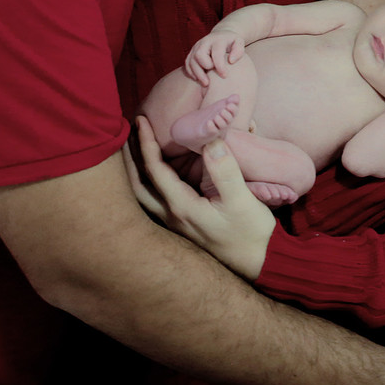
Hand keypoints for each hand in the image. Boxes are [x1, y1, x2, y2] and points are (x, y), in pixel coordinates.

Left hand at [122, 116, 274, 279]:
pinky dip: (149, 183)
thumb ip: (225, 170)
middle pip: (137, 186)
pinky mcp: (185, 227)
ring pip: (144, 196)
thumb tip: (210, 141)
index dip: (146, 143)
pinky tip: (157, 176)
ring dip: (136, 172)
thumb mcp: (242, 200)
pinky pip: (156, 202)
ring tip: (135, 151)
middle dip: (129, 158)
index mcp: (181, 208)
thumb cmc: (251, 234)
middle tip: (125, 133)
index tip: (140, 120)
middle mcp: (172, 218)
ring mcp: (176, 225)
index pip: (154, 171)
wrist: (259, 264)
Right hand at [184, 30, 244, 86]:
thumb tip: (231, 61)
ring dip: (197, 74)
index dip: (220, 66)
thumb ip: (238, 50)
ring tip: (206, 84)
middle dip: (205, 68)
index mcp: (217, 40)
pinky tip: (198, 79)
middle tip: (213, 78)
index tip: (225, 76)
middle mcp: (204, 42)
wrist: (221, 35)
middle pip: (199, 55)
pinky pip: (187, 63)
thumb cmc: (231, 42)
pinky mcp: (191, 53)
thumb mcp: (239, 42)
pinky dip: (191, 72)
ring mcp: (196, 47)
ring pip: (191, 60)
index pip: (216, 53)